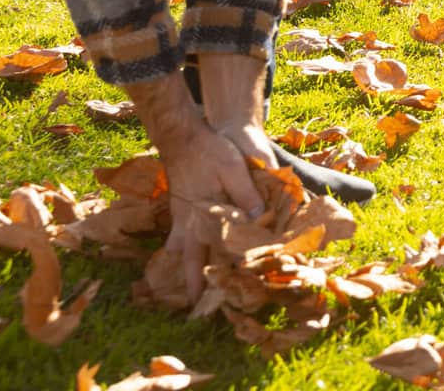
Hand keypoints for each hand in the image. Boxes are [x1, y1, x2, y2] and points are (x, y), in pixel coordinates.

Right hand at [127, 72, 266, 302]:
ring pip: (185, 250)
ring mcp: (183, 216)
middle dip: (192, 283)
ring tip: (196, 291)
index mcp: (199, 217)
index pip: (202, 255)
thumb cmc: (210, 152)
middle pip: (189, 259)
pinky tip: (196, 257)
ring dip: (191, 268)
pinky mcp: (185, 208)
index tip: (208, 300)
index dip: (205, 278)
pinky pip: (186, 236)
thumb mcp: (233, 170)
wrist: (184, 136)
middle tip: (195, 307)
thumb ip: (246, 196)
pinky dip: (190, 250)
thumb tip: (259, 223)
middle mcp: (188, 222)